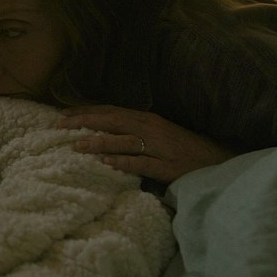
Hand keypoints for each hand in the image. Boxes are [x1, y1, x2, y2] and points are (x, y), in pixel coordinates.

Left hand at [59, 105, 233, 182]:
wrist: (217, 160)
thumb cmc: (182, 147)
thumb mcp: (156, 132)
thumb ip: (133, 129)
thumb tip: (103, 129)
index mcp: (146, 119)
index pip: (111, 111)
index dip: (87, 111)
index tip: (63, 114)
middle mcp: (150, 128)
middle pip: (113, 121)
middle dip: (85, 122)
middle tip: (60, 126)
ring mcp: (159, 147)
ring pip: (124, 141)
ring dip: (99, 142)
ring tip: (77, 145)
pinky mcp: (167, 166)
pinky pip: (141, 163)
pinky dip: (123, 162)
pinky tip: (106, 164)